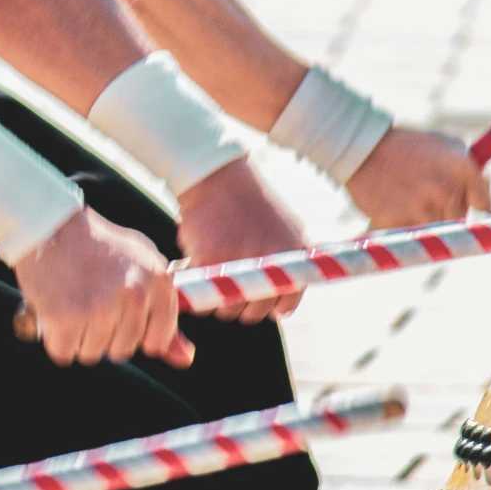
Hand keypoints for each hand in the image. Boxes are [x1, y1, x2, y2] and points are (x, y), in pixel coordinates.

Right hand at [13, 206, 190, 368]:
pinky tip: (55, 311)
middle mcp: (134, 295)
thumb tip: (186, 359)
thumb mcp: (142, 267)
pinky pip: (63, 353)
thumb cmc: (99, 246)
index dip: (136, 334)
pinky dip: (56, 339)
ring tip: (72, 302)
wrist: (50, 225)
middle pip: (122, 349)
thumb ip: (163, 313)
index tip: (119, 316)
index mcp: (159, 281)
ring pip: (92, 353)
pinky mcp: (66, 317)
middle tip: (89, 302)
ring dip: (78, 337)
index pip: (156, 340)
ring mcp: (99, 307)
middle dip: (104, 334)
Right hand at [177, 157, 306, 320]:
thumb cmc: (252, 202)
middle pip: (255, 313)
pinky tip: (199, 274)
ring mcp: (239, 262)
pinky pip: (203, 295)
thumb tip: (284, 304)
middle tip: (231, 292)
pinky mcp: (210, 259)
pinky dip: (198, 291)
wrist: (218, 176)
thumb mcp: (287, 227)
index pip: (286, 304)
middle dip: (242, 307)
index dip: (271, 307)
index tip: (258, 301)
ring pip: (227, 309)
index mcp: (292, 254)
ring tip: (214, 281)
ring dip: (218, 302)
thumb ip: (292, 262)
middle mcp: (270, 261)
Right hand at [345, 125, 490, 227]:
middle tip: (422, 193)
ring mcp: (421, 206)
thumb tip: (485, 203)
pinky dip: (403, 225)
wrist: (361, 148)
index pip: (482, 201)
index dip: (472, 204)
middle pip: (458, 217)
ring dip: (423, 220)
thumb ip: (468, 169)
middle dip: (444, 210)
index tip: (465, 205)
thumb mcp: (443, 144)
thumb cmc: (405, 146)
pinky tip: (393, 205)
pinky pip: (409, 234)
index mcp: (462, 167)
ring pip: (435, 229)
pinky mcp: (398, 220)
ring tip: (406, 198)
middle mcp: (446, 188)